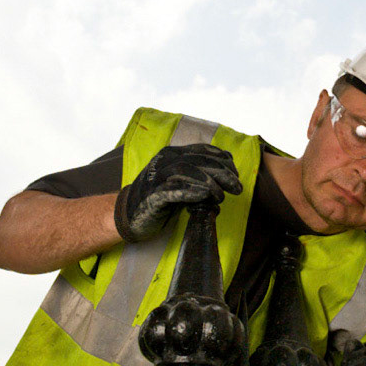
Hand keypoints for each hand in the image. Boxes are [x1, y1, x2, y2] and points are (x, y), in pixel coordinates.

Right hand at [114, 144, 241, 242]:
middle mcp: (164, 161)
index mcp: (173, 154)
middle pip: (197, 160)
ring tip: (220, 196)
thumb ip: (200, 176)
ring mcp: (156, 177)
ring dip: (208, 182)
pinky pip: (172, 189)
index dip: (222, 160)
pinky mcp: (151, 196)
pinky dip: (190, 191)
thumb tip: (227, 174)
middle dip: (221, 172)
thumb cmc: (160, 199)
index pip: (202, 150)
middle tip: (236, 186)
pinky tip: (203, 197)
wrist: (129, 215)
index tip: (236, 173)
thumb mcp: (182, 183)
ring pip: (185, 171)